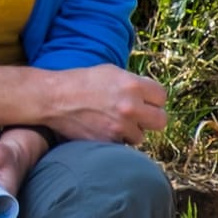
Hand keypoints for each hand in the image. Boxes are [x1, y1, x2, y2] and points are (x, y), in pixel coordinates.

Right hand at [39, 65, 167, 146]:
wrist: (55, 98)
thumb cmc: (81, 81)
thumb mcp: (110, 72)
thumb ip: (133, 83)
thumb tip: (149, 94)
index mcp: (132, 85)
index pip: (162, 97)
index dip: (154, 99)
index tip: (146, 100)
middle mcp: (130, 106)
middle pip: (161, 121)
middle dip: (151, 118)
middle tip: (139, 115)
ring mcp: (121, 127)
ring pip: (141, 136)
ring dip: (131, 131)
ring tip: (114, 121)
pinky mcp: (110, 142)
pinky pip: (123, 145)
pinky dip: (116, 140)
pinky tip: (104, 129)